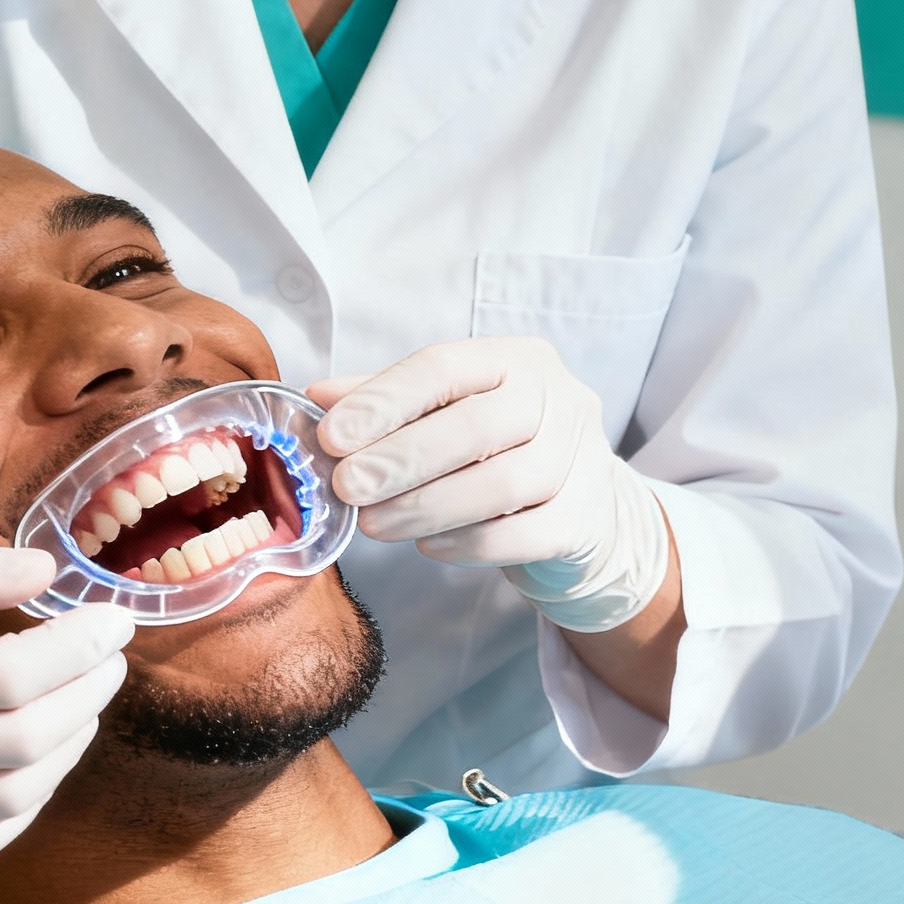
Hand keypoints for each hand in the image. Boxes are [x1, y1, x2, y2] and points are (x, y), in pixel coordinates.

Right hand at [0, 524, 131, 858]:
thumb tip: (47, 575)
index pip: (11, 676)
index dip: (79, 649)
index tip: (113, 618)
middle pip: (18, 745)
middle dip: (85, 699)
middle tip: (109, 658)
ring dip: (60, 759)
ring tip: (80, 706)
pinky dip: (10, 811)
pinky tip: (29, 765)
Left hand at [313, 337, 670, 632]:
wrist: (585, 505)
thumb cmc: (500, 447)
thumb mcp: (447, 410)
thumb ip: (386, 401)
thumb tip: (317, 398)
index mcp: (515, 358)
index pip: (443, 367)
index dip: (383, 400)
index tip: (331, 436)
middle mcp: (557, 397)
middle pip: (475, 426)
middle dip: (400, 459)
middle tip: (346, 487)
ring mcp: (581, 458)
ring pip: (500, 485)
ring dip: (425, 507)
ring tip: (374, 525)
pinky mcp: (586, 518)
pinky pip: (521, 535)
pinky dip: (466, 542)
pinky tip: (427, 545)